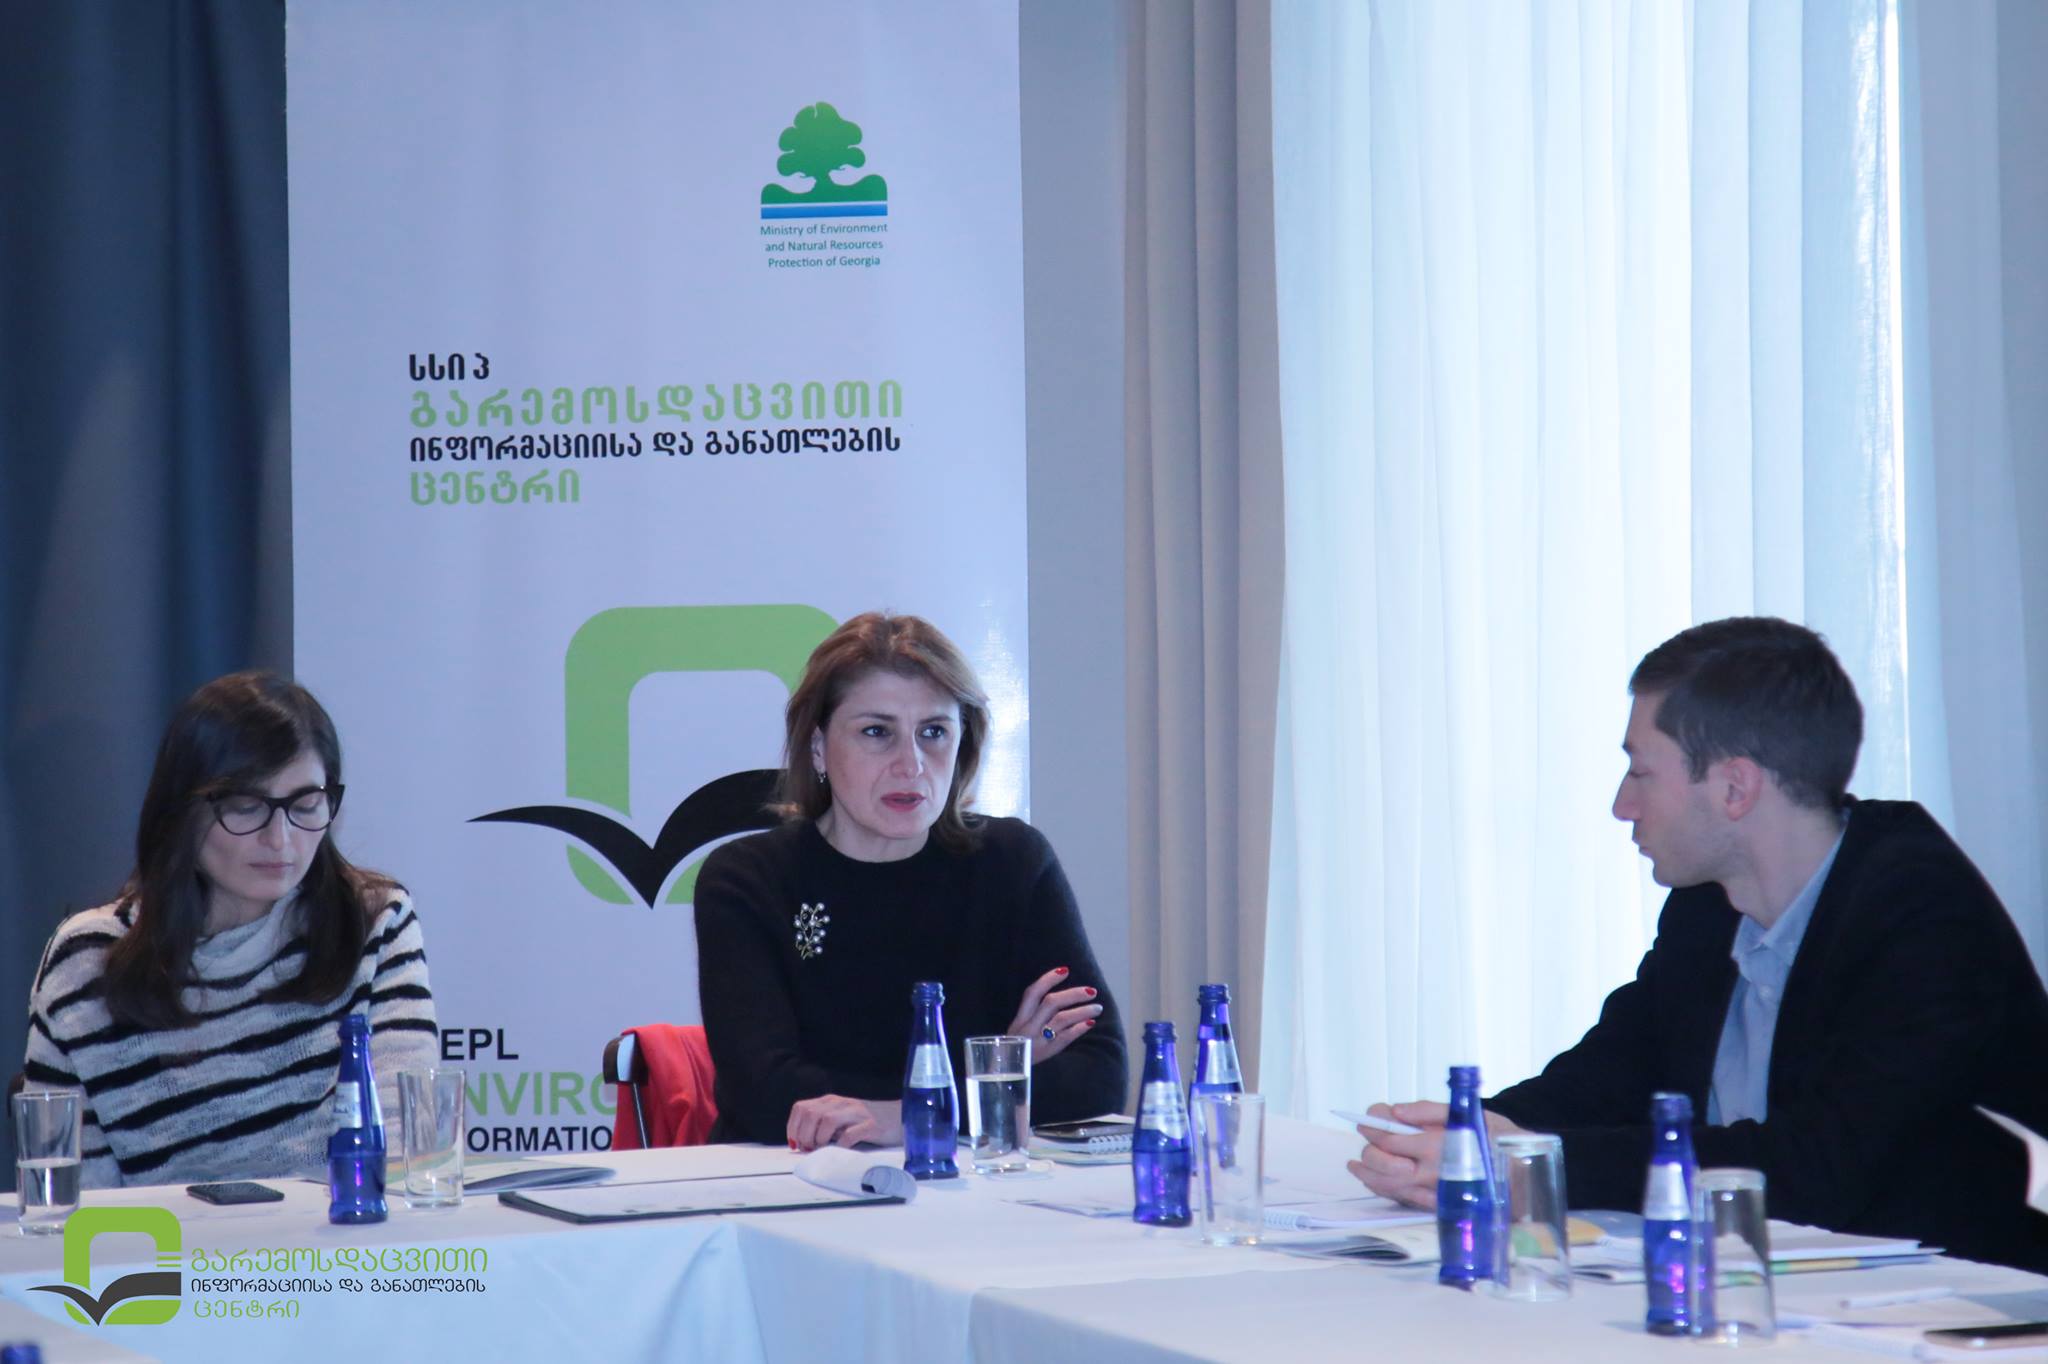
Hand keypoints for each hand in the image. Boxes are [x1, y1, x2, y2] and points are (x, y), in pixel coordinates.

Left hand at [786, 1095, 902, 1151]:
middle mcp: (841, 1103)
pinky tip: (840, 1151)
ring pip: (826, 1121)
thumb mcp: (841, 1120)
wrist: (900, 1117)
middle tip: (810, 1149)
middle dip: (805, 1135)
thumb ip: (823, 1125)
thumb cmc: (866, 1123)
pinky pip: (849, 1135)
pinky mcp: (871, 1124)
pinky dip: (840, 1146)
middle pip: (811, 1114)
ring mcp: (856, 1113)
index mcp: (831, 1101)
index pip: (801, 1108)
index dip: (793, 1127)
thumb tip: (801, 1142)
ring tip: (823, 1150)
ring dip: (819, 1139)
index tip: (795, 1144)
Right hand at [1007, 966, 1103, 1062]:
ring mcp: (1037, 1041)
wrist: (1007, 1076)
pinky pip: (1065, 1037)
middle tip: (1092, 991)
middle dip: (1074, 994)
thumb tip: (1061, 998)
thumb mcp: (1019, 1032)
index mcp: (1019, 1019)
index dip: (1048, 979)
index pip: (1032, 993)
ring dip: (1082, 1010)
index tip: (1065, 970)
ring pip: (1062, 1019)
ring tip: (1097, 1008)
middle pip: (1051, 1003)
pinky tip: (1090, 1023)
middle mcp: (1027, 1027)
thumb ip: (1034, 1016)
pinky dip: (1079, 1028)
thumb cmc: (1018, 1051)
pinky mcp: (1047, 1054)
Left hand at [1345, 1100, 1523, 1207]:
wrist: (1526, 1174)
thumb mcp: (1467, 1113)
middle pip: (1386, 1167)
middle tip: (1365, 1142)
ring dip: (1369, 1177)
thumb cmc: (1494, 1137)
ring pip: (1391, 1189)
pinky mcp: (1439, 1208)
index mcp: (1440, 1146)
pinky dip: (1386, 1190)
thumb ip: (1427, 1110)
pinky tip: (1375, 1181)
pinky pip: (1405, 1201)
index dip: (1374, 1129)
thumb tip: (1394, 1112)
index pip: (1392, 1140)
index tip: (1365, 1120)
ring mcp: (1435, 1195)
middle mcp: (1434, 1174)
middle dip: (1370, 1154)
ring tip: (1356, 1166)